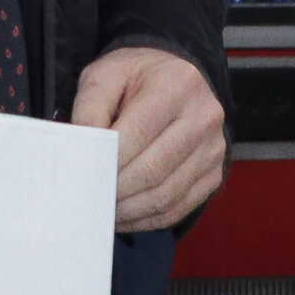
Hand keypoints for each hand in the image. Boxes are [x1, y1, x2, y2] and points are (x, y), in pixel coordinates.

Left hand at [72, 47, 226, 232]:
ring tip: (103, 208)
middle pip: (153, 170)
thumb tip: (81, 150)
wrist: (174, 79)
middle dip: (116, 189)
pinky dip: (147, 219)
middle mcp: (204, 116)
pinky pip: (178, 207)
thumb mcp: (106, 75)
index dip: (106, 161)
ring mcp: (214, 148)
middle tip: (88, 197)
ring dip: (129, 209)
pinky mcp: (213, 173)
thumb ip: (89, 108)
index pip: (137, 134)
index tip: (81, 174)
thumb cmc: (135, 78)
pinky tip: (124, 215)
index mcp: (177, 84)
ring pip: (166, 195)